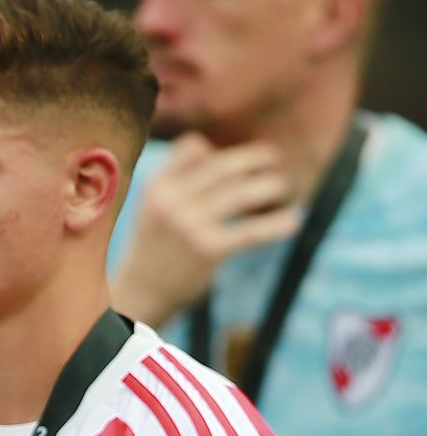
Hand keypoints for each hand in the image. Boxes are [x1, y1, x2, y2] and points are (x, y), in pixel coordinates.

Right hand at [110, 134, 300, 326]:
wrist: (142, 290)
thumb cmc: (155, 244)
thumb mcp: (153, 206)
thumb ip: (175, 176)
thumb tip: (206, 145)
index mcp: (157, 186)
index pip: (193, 150)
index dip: (222, 150)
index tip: (247, 157)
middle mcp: (170, 202)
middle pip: (221, 168)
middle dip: (253, 160)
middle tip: (274, 159)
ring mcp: (188, 226)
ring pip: (239, 195)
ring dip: (268, 187)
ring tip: (282, 187)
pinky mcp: (207, 250)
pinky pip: (251, 231)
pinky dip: (276, 225)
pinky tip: (293, 221)